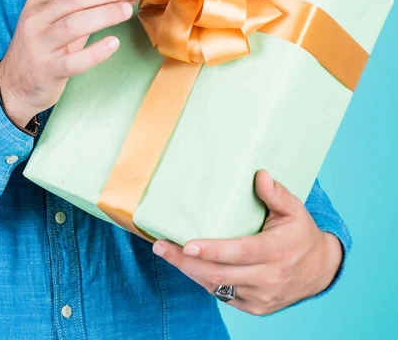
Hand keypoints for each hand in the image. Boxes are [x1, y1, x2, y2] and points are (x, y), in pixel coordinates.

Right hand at [0, 0, 145, 126]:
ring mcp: (40, 45)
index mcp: (41, 1)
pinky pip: (73, 61)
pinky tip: (113, 44)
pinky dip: (95, 52)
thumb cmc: (44, 48)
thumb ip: (85, 8)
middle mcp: (37, 18)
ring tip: (127, 11)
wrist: (14, 86)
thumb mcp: (56, 21)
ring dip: (105, 14)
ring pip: (74, 24)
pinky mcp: (47, 70)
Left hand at [151, 170, 342, 315]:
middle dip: (186, 262)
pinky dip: (204, 281)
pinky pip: (224, 295)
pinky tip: (188, 266)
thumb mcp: (294, 210)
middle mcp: (268, 278)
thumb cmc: (300, 234)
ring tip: (166, 253)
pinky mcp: (255, 307)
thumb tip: (259, 175)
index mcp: (276, 252)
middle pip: (220, 274)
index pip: (240, 253)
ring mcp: (261, 296)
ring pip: (218, 287)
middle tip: (160, 246)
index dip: (212, 251)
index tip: (188, 245)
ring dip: (189, 272)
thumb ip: (276, 193)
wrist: (321, 271)